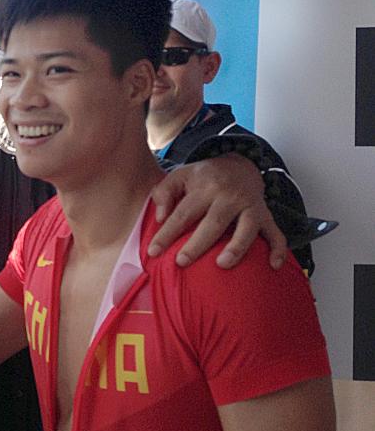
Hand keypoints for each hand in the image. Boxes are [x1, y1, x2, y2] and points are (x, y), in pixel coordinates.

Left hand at [149, 154, 286, 268]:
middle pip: (213, 223)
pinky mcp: (265, 215)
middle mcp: (229, 197)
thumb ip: (164, 193)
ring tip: (222, 264)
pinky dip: (278, 249)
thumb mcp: (179, 176)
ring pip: (246, 228)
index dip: (167, 233)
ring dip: (236, 247)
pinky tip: (273, 265)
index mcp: (205, 188)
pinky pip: (276, 233)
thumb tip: (161, 217)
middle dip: (197, 244)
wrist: (239, 165)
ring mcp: (250, 206)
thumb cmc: (203, 177)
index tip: (153, 251)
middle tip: (181, 262)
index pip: (183, 213)